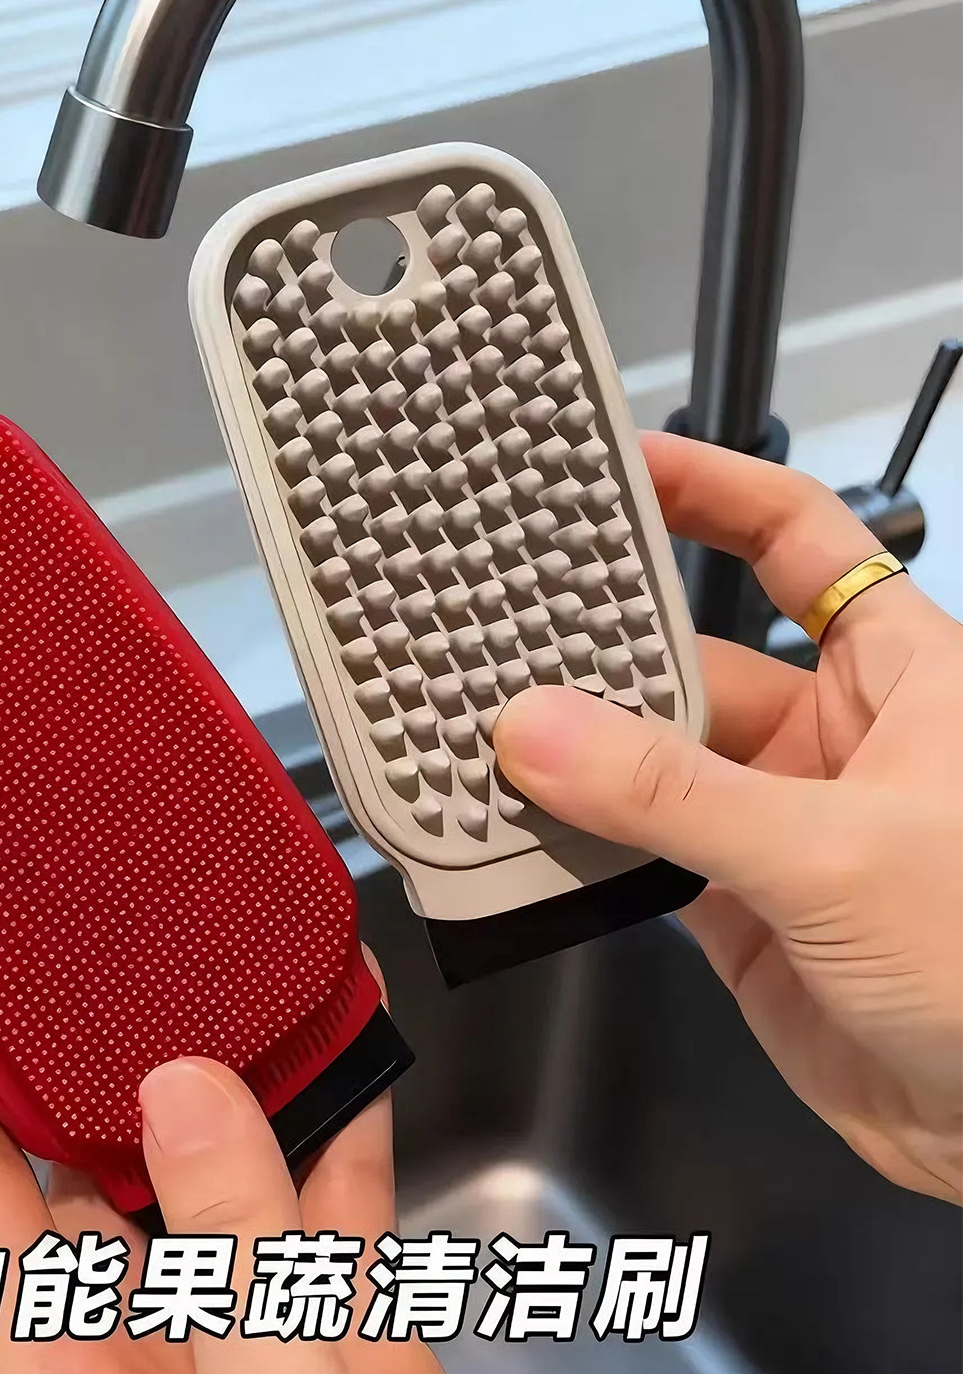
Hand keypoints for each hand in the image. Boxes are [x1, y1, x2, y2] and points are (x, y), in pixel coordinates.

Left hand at [0, 976, 464, 1373]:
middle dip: (111, 1050)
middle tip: (115, 939)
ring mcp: (239, 1347)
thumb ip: (229, 1258)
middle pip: (98, 1171)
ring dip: (244, 1070)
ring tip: (241, 960)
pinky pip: (330, 1210)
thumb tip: (184, 1094)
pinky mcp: (332, 1348)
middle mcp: (136, 1357)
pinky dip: (348, 1121)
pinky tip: (357, 1038)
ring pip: (225, 1174)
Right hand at [494, 431, 962, 1201]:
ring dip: (577, 755)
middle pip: (694, 658)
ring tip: (476, 722)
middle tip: (493, 618)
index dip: (710, 490)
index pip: (795, 540)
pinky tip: (515, 822)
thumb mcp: (834, 850)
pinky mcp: (737, 906)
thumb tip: (534, 730)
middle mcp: (831, 735)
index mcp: (896, 672)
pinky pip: (641, 850)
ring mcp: (777, 822)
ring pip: (654, 764)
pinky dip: (579, 841)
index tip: (612, 467)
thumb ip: (672, 793)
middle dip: (601, 646)